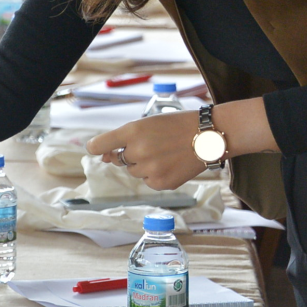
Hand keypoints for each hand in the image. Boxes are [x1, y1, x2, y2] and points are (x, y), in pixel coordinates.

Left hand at [86, 110, 207, 190]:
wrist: (210, 136)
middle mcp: (138, 151)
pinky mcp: (161, 183)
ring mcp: (150, 169)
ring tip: (166, 153)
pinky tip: (171, 163)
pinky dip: (155, 174)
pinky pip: (148, 181)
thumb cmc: (177, 126)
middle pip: (118, 159)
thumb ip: (123, 138)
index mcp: (132, 131)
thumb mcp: (148, 123)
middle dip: (130, 154)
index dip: (96, 148)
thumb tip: (103, 157)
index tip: (98, 150)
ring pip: (134, 171)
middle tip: (153, 145)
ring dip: (143, 164)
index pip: (99, 145)